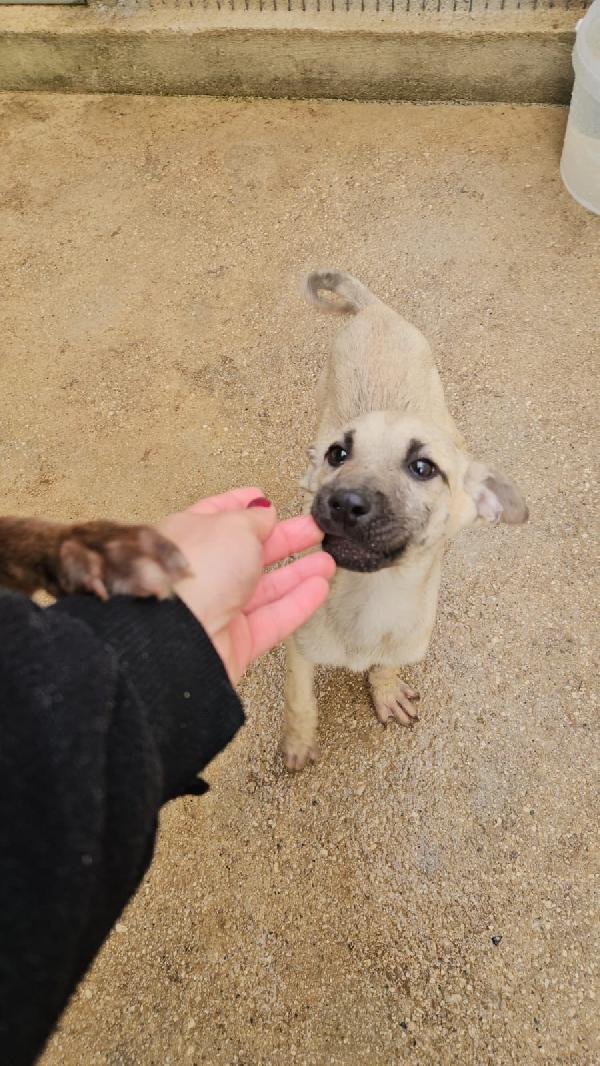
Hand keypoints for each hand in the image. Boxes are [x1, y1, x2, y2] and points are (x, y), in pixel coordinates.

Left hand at [159, 488, 334, 683]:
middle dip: (284, 540)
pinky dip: (298, 603)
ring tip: (327, 562)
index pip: (218, 516)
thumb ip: (254, 519)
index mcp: (188, 537)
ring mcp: (218, 608)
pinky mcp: (236, 642)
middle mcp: (201, 572)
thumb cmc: (195, 571)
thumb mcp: (232, 526)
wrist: (178, 636)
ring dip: (298, 574)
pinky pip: (273, 619)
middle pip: (249, 553)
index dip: (243, 506)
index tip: (265, 500)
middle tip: (313, 530)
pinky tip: (319, 588)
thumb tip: (265, 514)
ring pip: (265, 588)